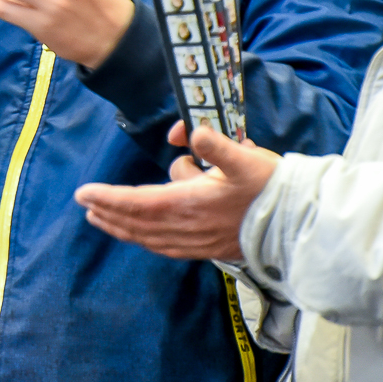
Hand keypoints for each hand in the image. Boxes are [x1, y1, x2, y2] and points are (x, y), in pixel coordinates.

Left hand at [74, 124, 279, 260]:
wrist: (298, 224)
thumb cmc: (271, 188)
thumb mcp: (246, 159)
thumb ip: (217, 146)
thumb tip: (192, 132)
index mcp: (191, 203)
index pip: (138, 202)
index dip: (109, 197)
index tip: (84, 192)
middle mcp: (188, 227)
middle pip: (137, 223)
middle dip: (109, 212)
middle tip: (86, 204)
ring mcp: (197, 242)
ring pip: (149, 237)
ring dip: (123, 227)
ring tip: (102, 218)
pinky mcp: (207, 249)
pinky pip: (166, 247)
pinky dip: (146, 240)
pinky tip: (143, 237)